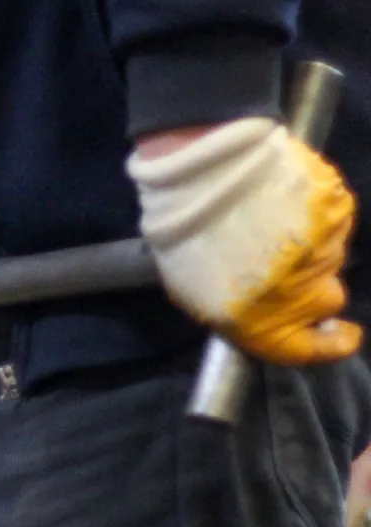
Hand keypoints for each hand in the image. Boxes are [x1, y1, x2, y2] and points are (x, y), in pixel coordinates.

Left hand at [129, 117, 359, 365]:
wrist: (201, 177)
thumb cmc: (184, 241)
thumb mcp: (192, 292)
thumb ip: (237, 311)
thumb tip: (260, 312)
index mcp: (268, 325)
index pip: (314, 349)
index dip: (332, 344)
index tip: (343, 334)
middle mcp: (306, 294)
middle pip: (326, 297)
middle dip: (309, 284)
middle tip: (277, 260)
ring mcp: (327, 250)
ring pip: (327, 254)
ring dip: (304, 244)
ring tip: (266, 220)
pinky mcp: (337, 209)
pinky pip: (331, 218)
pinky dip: (311, 212)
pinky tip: (281, 199)